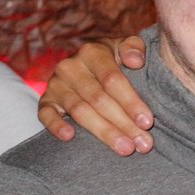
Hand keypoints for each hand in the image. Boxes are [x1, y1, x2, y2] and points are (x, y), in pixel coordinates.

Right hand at [37, 35, 152, 154]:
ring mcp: (56, 84)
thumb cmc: (116, 58)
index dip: (131, 102)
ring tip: (124, 148)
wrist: (89, 63)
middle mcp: (70, 67)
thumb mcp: (127, 46)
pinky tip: (70, 137)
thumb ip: (134, 47)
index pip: (112, 80)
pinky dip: (56, 125)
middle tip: (142, 144)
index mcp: (93, 52)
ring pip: (79, 111)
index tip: (148, 122)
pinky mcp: (45, 100)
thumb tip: (135, 61)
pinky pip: (46, 114)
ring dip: (103, 132)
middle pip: (99, 99)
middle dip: (123, 123)